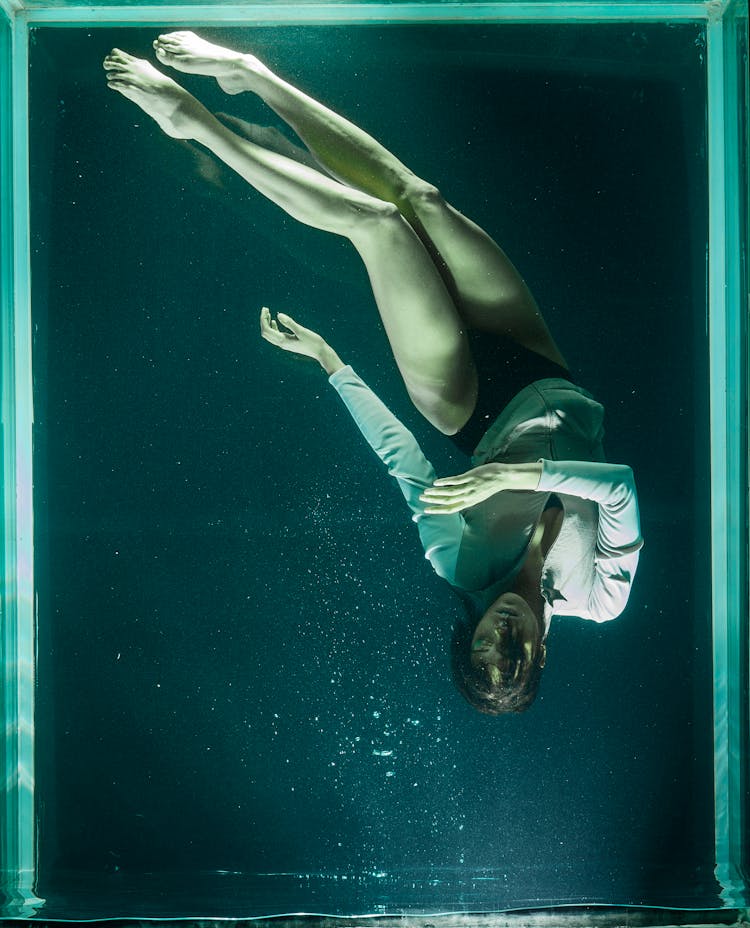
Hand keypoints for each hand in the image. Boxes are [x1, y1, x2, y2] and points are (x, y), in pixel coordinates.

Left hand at [259, 307, 343, 373]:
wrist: (320, 352)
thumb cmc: (313, 342)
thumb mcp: (301, 331)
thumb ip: (289, 323)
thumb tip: (278, 315)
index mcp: (282, 341)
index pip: (266, 330)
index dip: (263, 319)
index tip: (265, 309)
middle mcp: (281, 343)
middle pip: (265, 333)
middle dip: (263, 320)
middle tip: (265, 309)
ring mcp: (284, 344)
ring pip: (269, 334)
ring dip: (267, 323)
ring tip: (268, 313)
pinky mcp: (288, 343)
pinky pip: (276, 336)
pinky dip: (273, 328)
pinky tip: (275, 321)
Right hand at [419, 462, 542, 513]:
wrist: (503, 477)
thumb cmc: (491, 484)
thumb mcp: (479, 494)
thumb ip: (467, 495)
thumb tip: (457, 495)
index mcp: (469, 502)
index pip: (451, 509)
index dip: (438, 510)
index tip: (426, 510)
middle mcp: (468, 496)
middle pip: (447, 501)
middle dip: (433, 500)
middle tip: (421, 498)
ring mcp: (469, 487)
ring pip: (449, 492)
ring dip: (436, 492)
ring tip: (426, 491)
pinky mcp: (470, 477)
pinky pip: (455, 481)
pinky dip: (444, 482)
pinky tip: (436, 482)